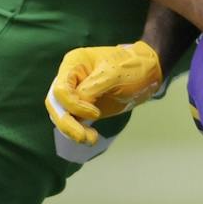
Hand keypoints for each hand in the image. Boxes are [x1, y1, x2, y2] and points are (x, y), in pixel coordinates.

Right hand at [45, 40, 161, 146]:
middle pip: (55, 104)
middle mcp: (70, 79)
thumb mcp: (114, 74)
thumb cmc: (132, 67)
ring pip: (61, 116)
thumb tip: (76, 107)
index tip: (96, 113)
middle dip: (67, 123)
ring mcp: (75, 94)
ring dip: (72, 131)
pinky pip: (73, 122)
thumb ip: (92, 88)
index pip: (60, 89)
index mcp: (74, 64)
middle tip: (83, 137)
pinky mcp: (83, 108)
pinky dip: (79, 132)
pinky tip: (92, 137)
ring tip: (91, 139)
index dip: (73, 105)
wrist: (147, 73)